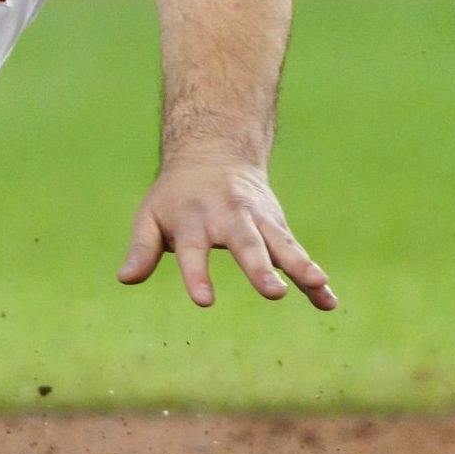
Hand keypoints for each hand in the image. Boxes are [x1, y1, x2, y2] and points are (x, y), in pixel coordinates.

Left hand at [118, 155, 335, 310]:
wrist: (213, 152)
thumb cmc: (176, 197)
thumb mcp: (150, 216)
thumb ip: (141, 248)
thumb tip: (124, 279)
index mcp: (193, 218)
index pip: (193, 250)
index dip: (197, 274)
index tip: (204, 301)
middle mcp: (229, 217)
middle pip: (246, 244)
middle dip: (260, 269)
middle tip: (273, 293)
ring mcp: (257, 220)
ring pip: (281, 243)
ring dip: (300, 265)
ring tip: (316, 285)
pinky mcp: (277, 226)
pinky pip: (298, 253)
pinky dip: (314, 276)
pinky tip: (329, 301)